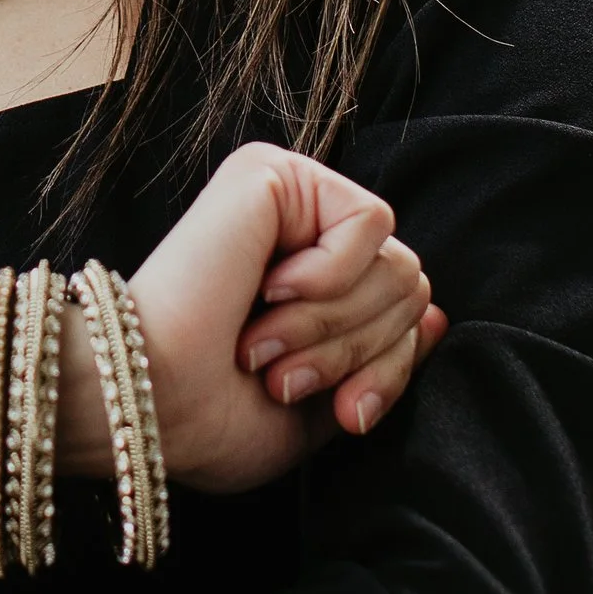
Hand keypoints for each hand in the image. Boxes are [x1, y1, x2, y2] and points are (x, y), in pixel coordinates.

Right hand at [114, 144, 444, 498]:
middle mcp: (300, 234)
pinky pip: (370, 223)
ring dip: (333, 325)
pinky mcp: (274, 173)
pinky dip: (329, 277)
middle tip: (282, 377)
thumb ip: (380, 362)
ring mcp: (288, 199)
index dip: (388, 369)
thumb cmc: (215, 420)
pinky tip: (267, 290)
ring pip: (396, 263)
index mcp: (308, 287)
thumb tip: (438, 317)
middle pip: (410, 288)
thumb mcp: (325, 407)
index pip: (408, 315)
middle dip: (357, 351)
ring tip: (264, 344)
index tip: (343, 415)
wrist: (154, 402)